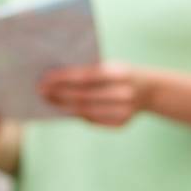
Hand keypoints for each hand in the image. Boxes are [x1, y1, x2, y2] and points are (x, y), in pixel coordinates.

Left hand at [38, 62, 153, 126]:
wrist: (149, 89)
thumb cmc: (119, 74)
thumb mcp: (110, 66)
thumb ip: (89, 72)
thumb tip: (56, 79)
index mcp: (120, 73)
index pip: (86, 76)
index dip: (64, 78)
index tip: (45, 79)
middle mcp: (124, 93)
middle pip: (84, 96)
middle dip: (59, 94)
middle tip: (41, 91)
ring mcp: (125, 111)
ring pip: (86, 111)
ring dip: (64, 106)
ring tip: (48, 101)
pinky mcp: (121, 124)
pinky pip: (93, 121)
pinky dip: (76, 115)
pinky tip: (64, 109)